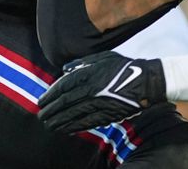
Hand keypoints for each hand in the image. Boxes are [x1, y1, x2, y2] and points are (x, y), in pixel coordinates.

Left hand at [38, 51, 166, 133]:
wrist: (146, 81)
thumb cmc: (125, 67)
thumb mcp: (104, 57)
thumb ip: (83, 62)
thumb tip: (65, 69)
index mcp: (90, 73)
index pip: (63, 86)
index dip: (50, 95)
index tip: (41, 101)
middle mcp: (92, 89)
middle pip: (65, 102)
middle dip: (51, 110)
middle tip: (41, 115)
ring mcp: (99, 103)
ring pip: (74, 114)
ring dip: (59, 121)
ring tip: (49, 125)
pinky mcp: (108, 115)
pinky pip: (87, 123)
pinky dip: (74, 127)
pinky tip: (66, 129)